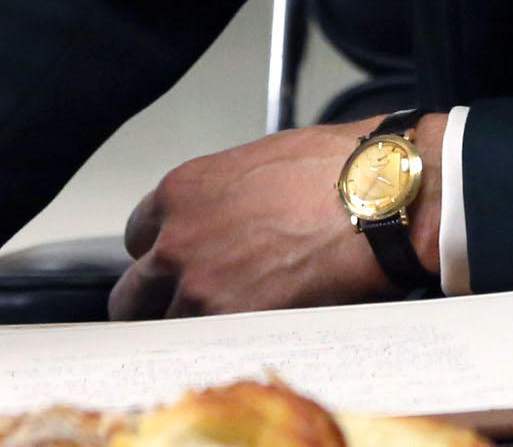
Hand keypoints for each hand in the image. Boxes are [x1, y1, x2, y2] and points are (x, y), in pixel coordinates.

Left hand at [114, 111, 445, 318]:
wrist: (379, 196)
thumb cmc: (334, 169)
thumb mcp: (257, 164)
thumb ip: (219, 198)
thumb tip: (222, 220)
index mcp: (180, 192)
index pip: (137, 240)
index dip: (162, 255)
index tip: (180, 264)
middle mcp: (177, 240)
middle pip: (133, 295)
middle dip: (159, 301)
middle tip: (192, 304)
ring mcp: (199, 286)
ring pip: (167, 328)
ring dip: (195, 326)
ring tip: (235, 318)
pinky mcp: (232, 322)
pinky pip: (205, 347)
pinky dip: (223, 343)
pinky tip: (252, 328)